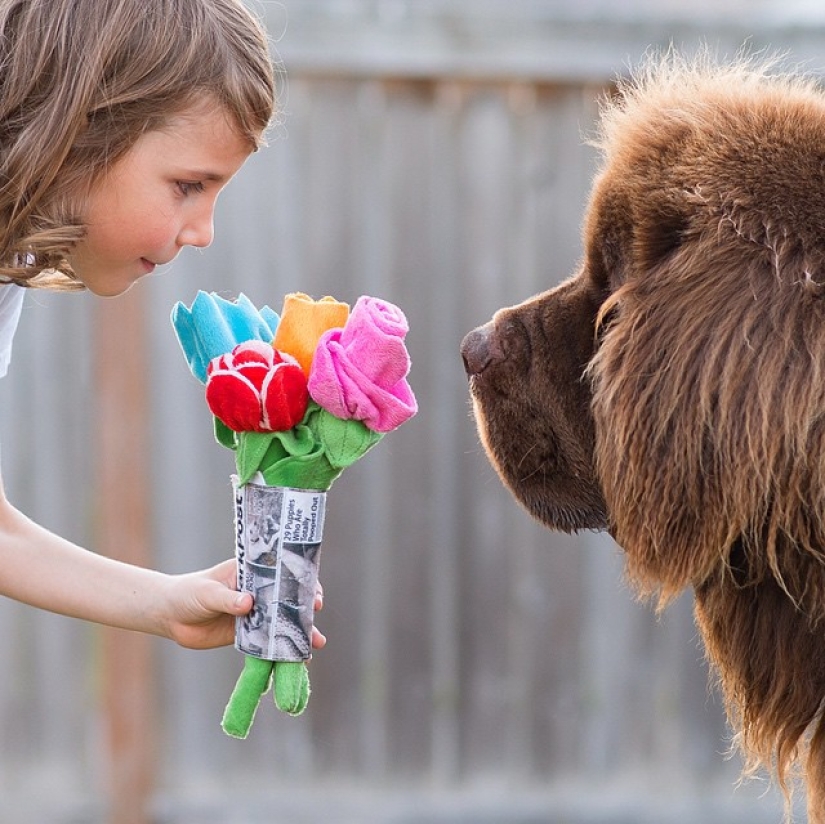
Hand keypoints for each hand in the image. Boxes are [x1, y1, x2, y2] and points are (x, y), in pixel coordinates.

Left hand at [161, 559, 326, 650]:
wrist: (171, 616)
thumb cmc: (189, 593)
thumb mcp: (207, 592)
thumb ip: (228, 598)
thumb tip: (248, 603)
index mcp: (252, 573)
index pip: (283, 574)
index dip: (301, 582)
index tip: (312, 592)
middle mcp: (259, 592)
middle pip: (289, 599)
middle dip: (306, 607)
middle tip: (317, 614)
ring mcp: (256, 614)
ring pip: (283, 622)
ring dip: (300, 632)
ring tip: (317, 643)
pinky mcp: (249, 635)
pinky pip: (270, 643)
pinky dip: (283, 651)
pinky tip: (298, 659)